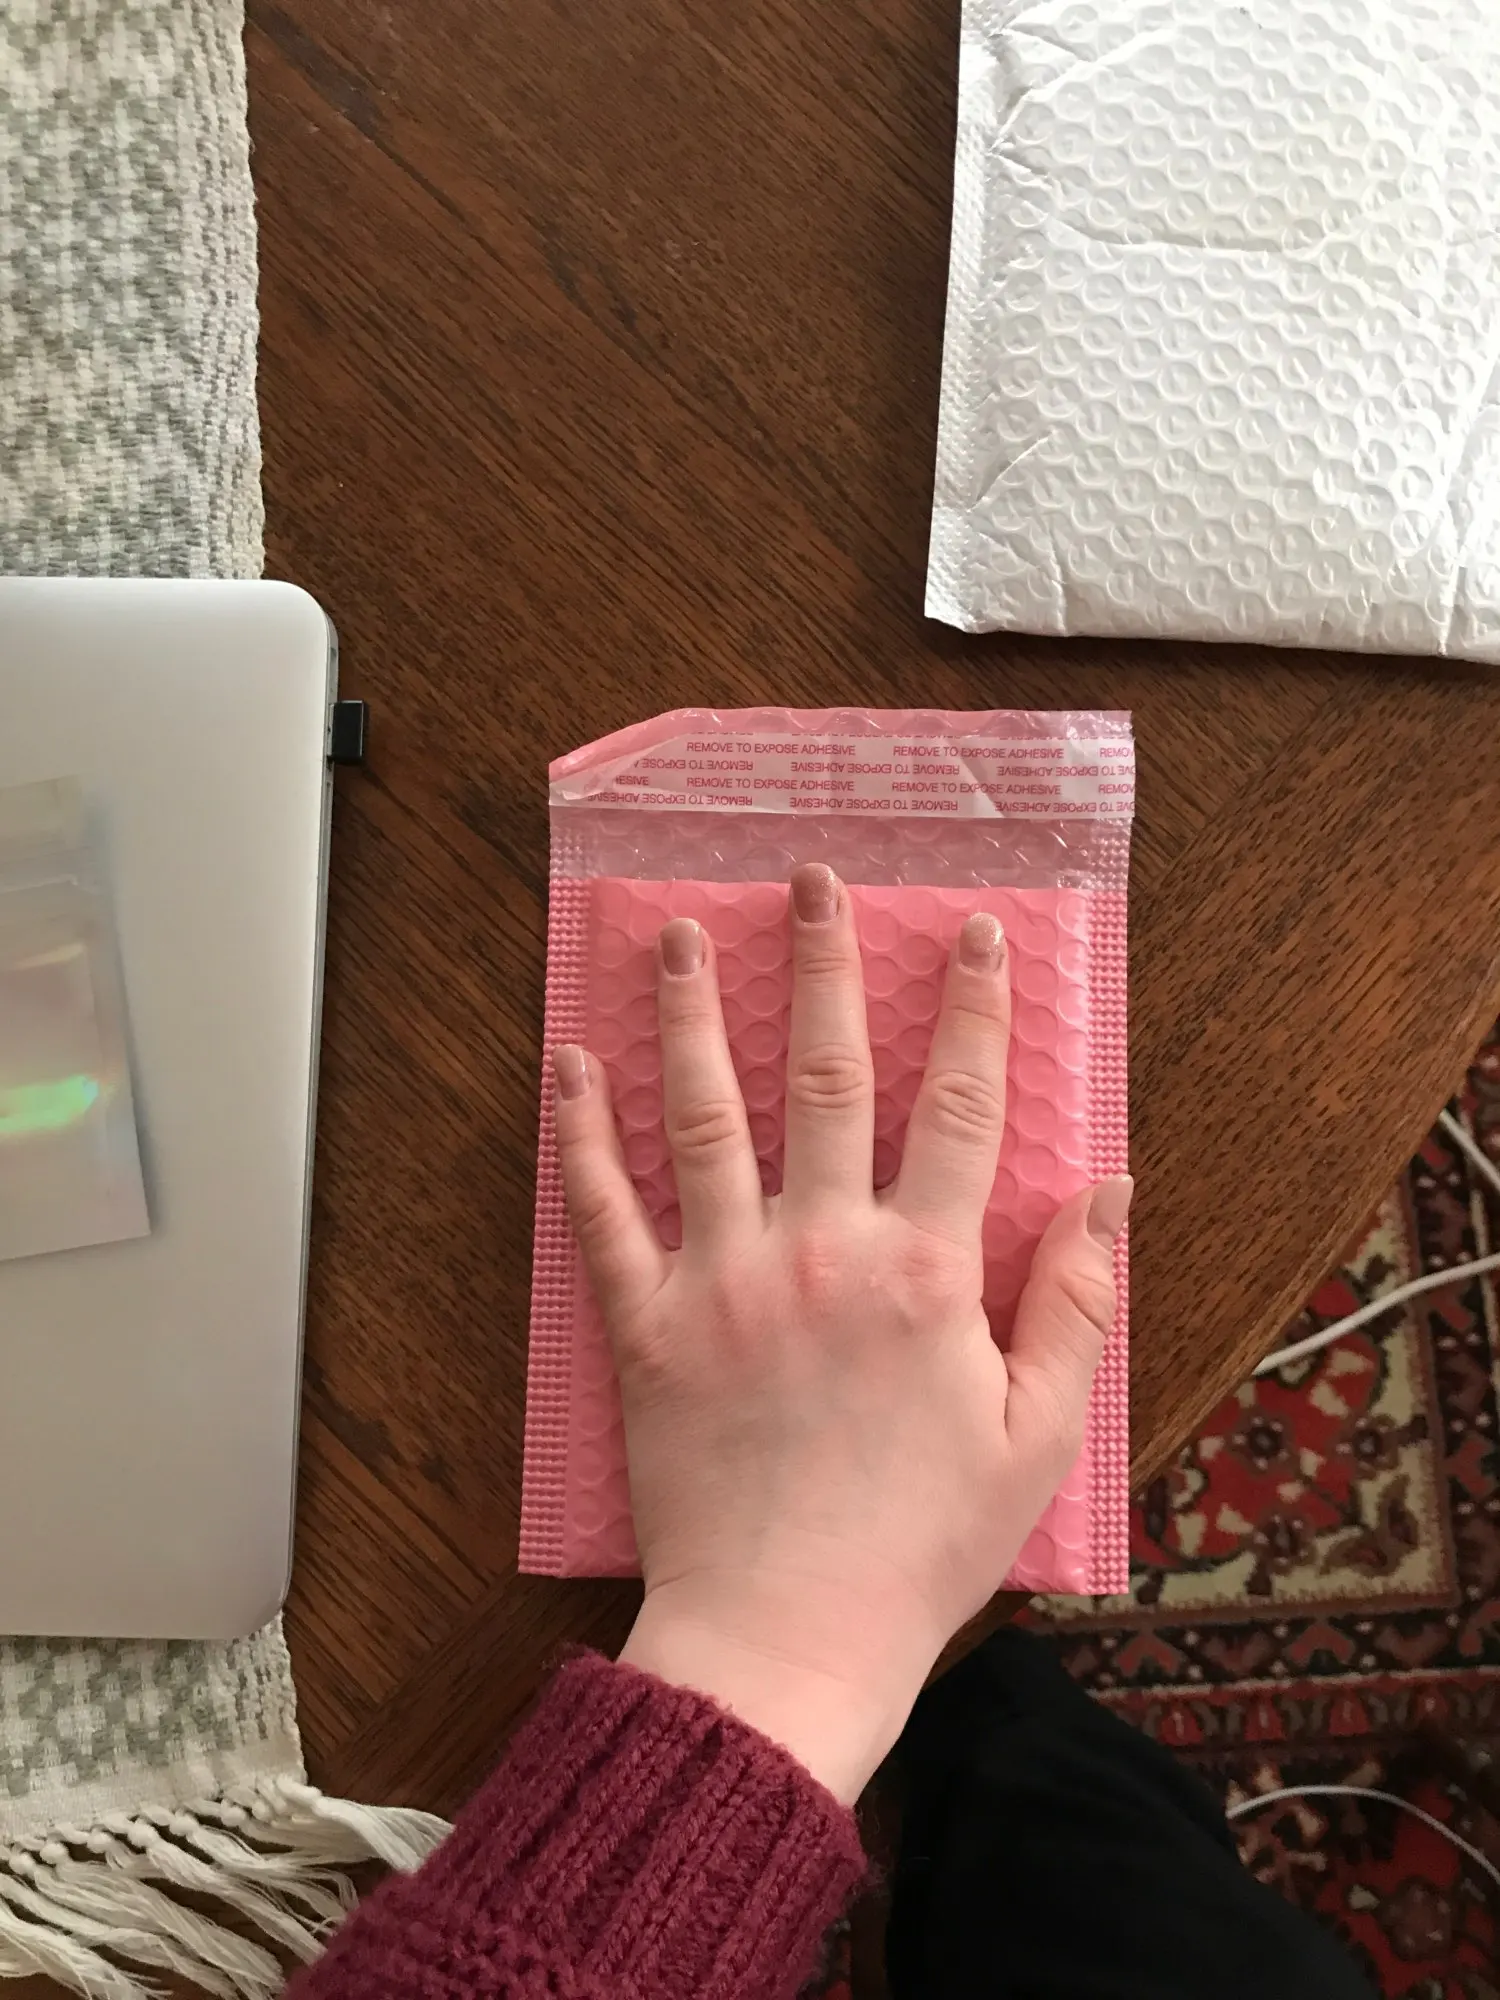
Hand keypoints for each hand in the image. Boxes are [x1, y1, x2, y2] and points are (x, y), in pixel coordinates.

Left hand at [552, 863, 1128, 1802]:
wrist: (786, 1639)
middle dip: (822, 966)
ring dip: (691, 1014)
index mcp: (927, 1271)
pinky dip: (580, 1132)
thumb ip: (1075, 1303)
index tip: (974, 934)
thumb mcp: (1038, 1437)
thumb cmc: (921, 1548)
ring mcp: (722, 1280)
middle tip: (811, 880)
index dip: (973, 1012)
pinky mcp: (644, 1326)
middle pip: (825, 1073)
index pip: (959, 1106)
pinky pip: (601, 1209)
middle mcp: (822, 1249)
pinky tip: (569, 1060)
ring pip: (704, 1114)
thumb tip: (1108, 1188)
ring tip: (678, 933)